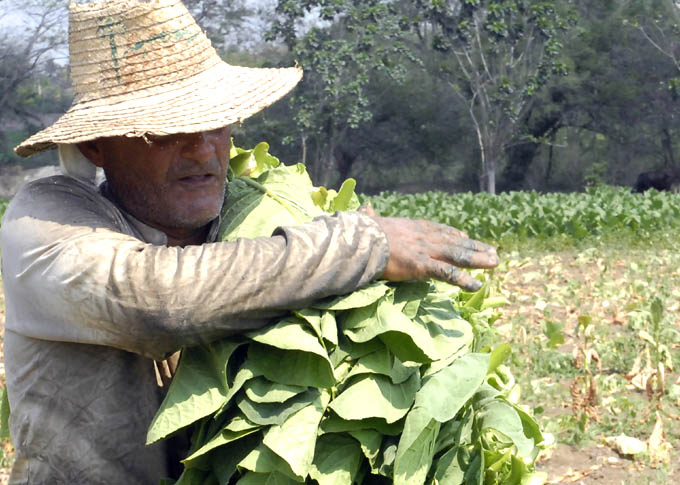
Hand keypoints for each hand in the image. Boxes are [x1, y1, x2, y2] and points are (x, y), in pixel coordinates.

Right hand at [368, 214, 498, 290]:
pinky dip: (463, 280)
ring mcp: (426, 250)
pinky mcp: (423, 265)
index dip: (454, 233)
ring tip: (494, 262)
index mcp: (414, 226)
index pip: (439, 229)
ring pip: (458, 255)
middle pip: (456, 241)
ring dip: (478, 259)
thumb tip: (365, 208)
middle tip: (492, 251)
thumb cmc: (363, 232)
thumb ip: (371, 216)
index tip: (465, 235)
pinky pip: (448, 273)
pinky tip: (477, 285)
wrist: (363, 240)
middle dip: (475, 246)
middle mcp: (425, 236)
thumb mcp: (371, 221)